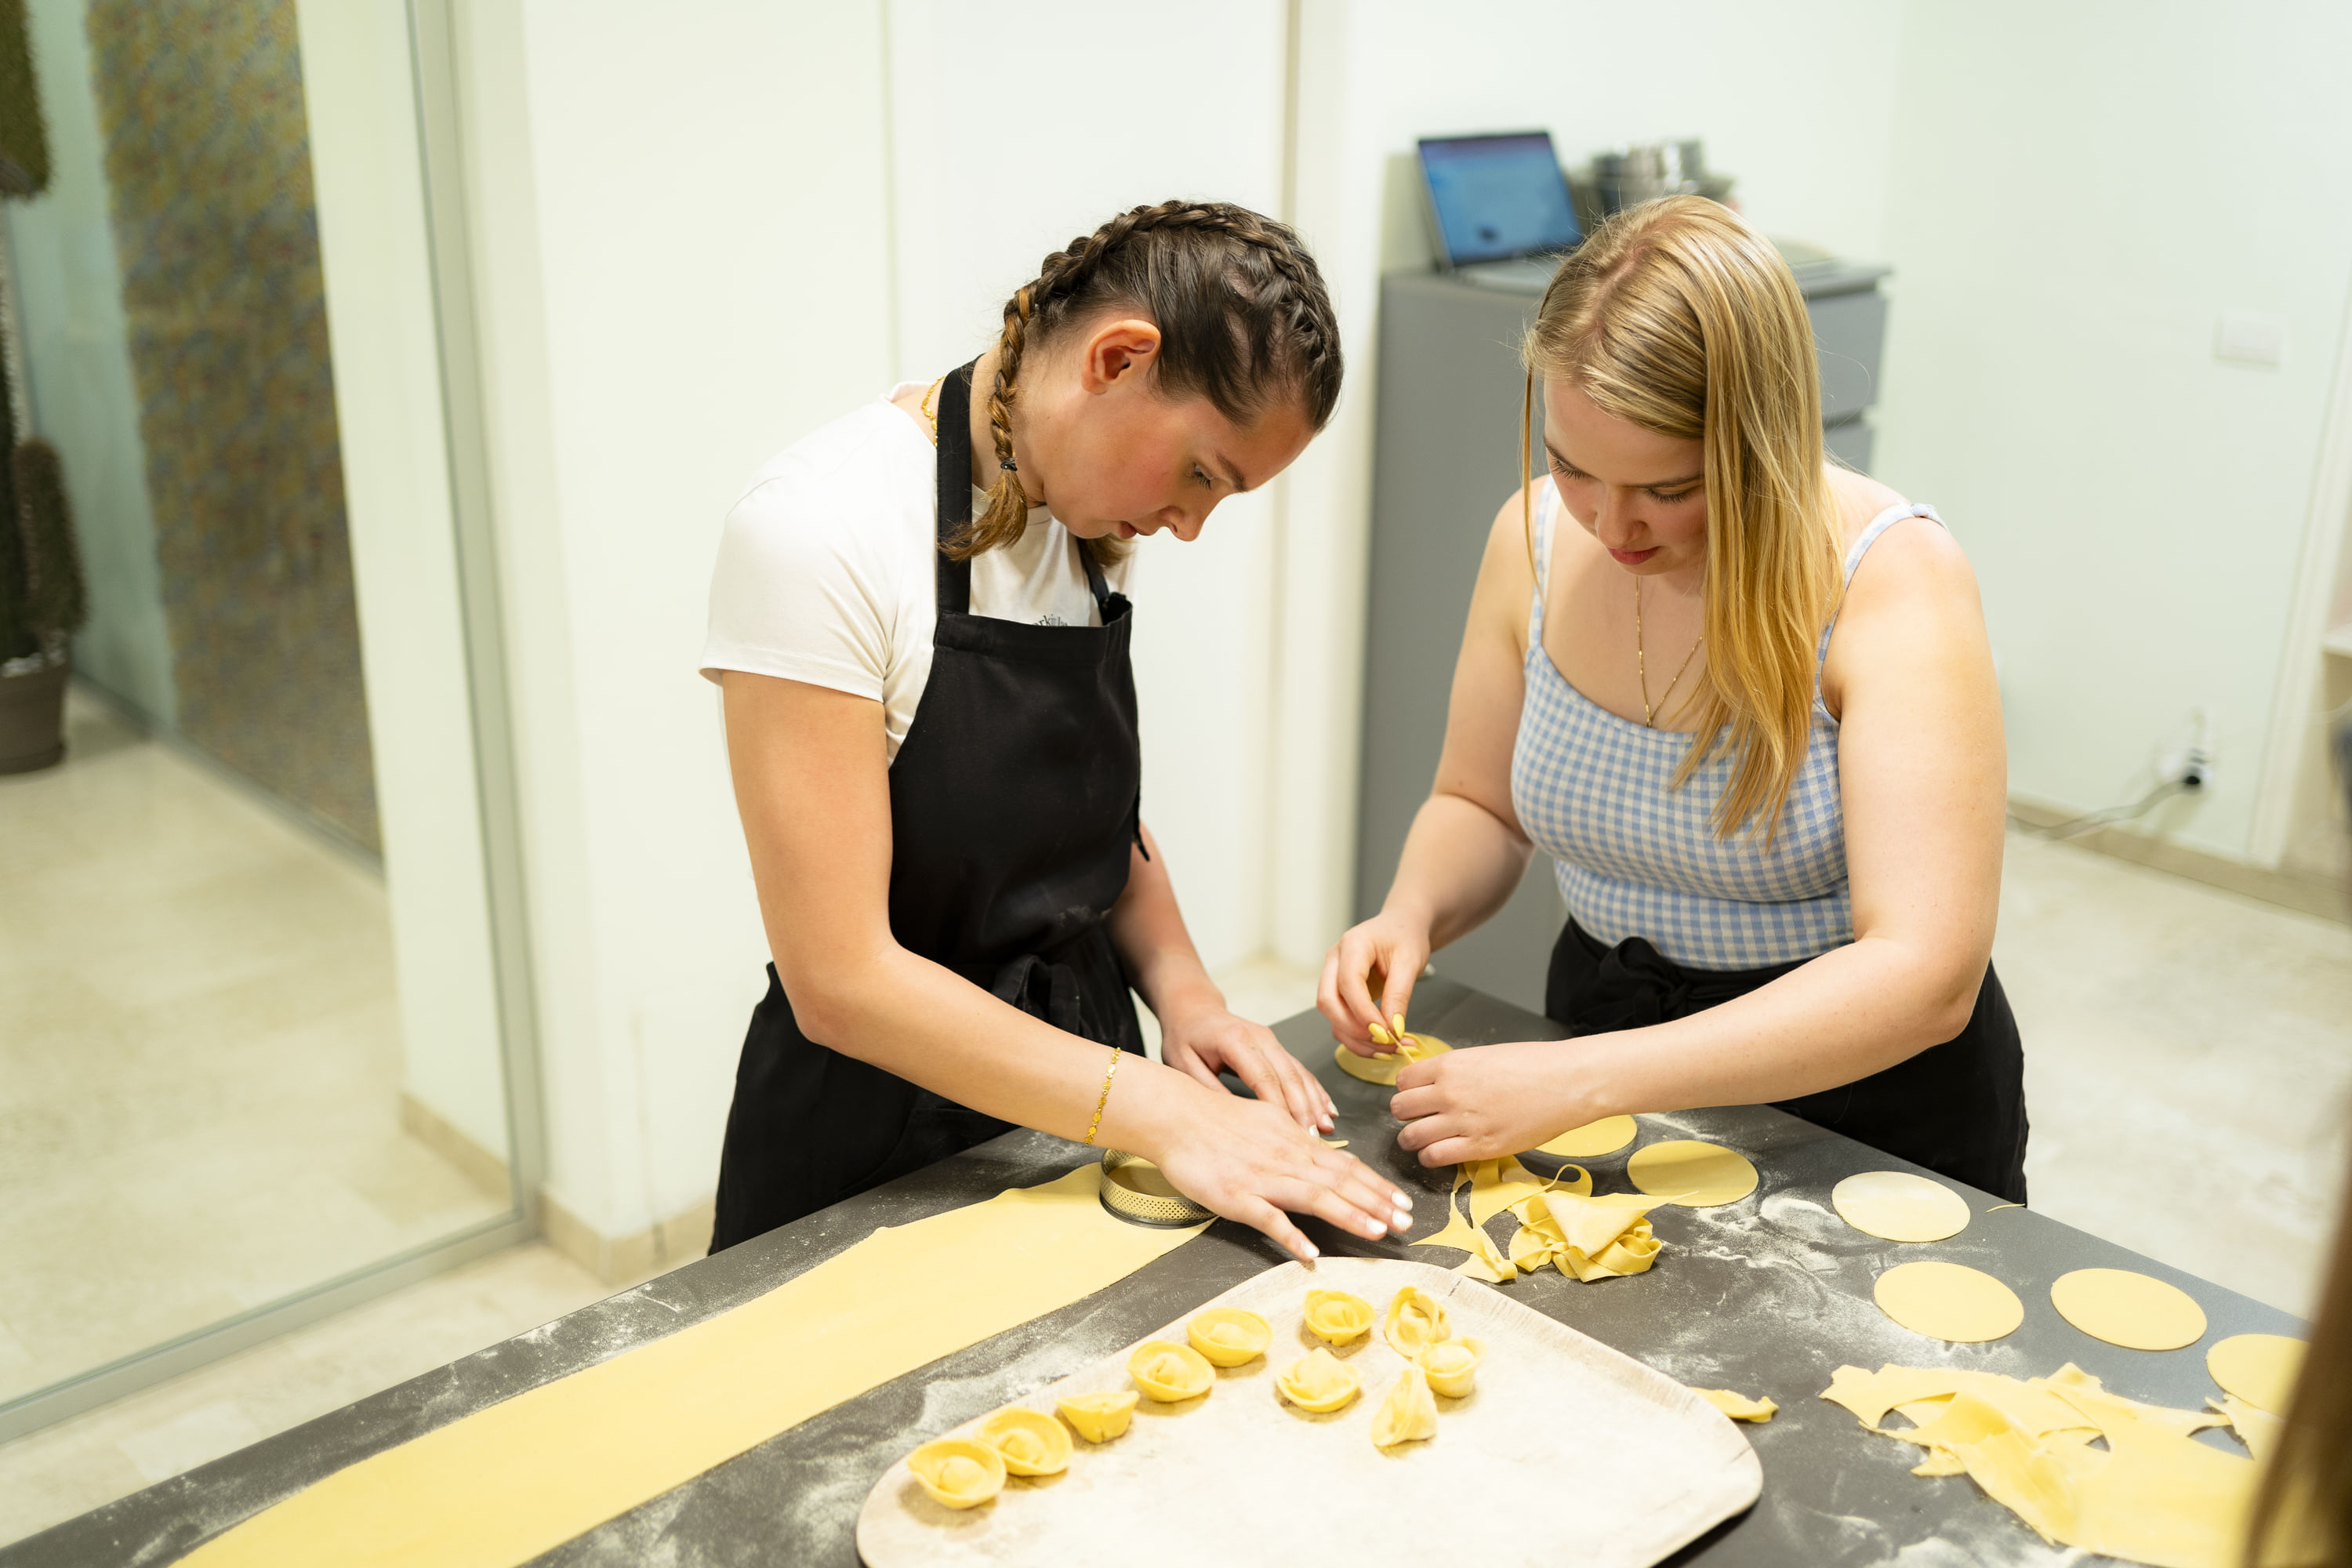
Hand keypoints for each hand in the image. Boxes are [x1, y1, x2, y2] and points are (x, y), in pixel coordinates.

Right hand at [1149, 1081, 1414, 1262]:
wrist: (1177, 1114)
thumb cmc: (1218, 1118)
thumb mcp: (1267, 1120)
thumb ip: (1295, 1140)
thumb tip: (1319, 1149)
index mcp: (1295, 1142)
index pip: (1346, 1165)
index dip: (1377, 1185)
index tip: (1402, 1201)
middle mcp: (1287, 1159)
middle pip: (1341, 1181)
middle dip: (1377, 1203)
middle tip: (1407, 1222)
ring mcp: (1263, 1179)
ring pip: (1315, 1197)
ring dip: (1349, 1215)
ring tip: (1378, 1232)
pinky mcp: (1237, 1196)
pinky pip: (1268, 1218)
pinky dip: (1291, 1234)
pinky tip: (1310, 1252)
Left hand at [1157, 1004, 1335, 1134]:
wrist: (1193, 1010)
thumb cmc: (1184, 1038)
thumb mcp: (1183, 1065)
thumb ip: (1208, 1089)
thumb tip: (1235, 1119)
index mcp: (1235, 1040)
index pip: (1263, 1077)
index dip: (1279, 1106)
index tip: (1288, 1133)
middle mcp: (1260, 1037)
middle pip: (1288, 1076)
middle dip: (1303, 1109)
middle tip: (1311, 1139)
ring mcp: (1271, 1040)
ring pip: (1299, 1073)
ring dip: (1314, 1101)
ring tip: (1326, 1128)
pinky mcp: (1276, 1047)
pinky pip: (1299, 1069)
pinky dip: (1315, 1090)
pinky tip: (1326, 1108)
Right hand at [1317, 911, 1432, 1054]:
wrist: (1402, 928)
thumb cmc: (1405, 937)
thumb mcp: (1410, 962)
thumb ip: (1399, 994)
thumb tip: (1392, 1029)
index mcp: (1352, 945)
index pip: (1348, 983)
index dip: (1363, 1012)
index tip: (1386, 1032)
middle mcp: (1335, 960)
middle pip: (1328, 1001)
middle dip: (1353, 1028)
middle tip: (1385, 1042)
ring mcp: (1333, 977)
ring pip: (1331, 1015)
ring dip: (1356, 1038)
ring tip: (1389, 1048)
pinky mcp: (1339, 993)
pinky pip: (1340, 1020)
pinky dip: (1357, 1037)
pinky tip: (1380, 1045)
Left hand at [1389, 1040, 1589, 1166]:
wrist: (1566, 1083)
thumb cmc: (1532, 1064)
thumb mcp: (1484, 1056)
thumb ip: (1456, 1071)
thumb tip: (1436, 1083)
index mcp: (1450, 1065)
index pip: (1403, 1080)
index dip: (1407, 1089)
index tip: (1415, 1095)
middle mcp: (1449, 1093)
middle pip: (1400, 1108)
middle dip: (1405, 1114)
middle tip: (1417, 1118)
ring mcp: (1462, 1122)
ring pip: (1411, 1136)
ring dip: (1413, 1139)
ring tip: (1423, 1140)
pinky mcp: (1479, 1147)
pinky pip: (1435, 1157)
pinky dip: (1430, 1157)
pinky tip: (1439, 1153)